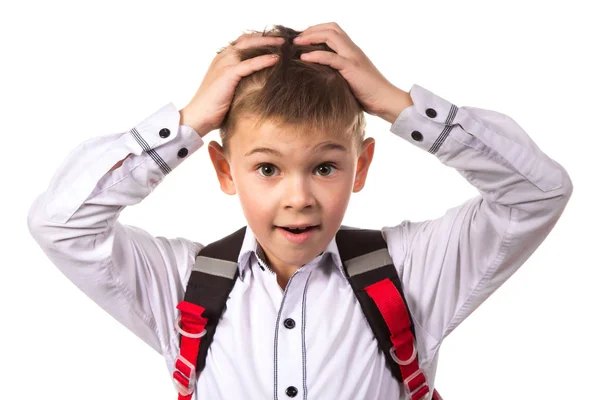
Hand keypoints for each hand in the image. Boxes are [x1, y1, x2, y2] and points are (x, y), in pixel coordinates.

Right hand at [179, 33, 284, 136]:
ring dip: (268, 43)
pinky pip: (249, 63)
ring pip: (249, 46)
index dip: (260, 39)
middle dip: (267, 37)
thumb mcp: (229, 88)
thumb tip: (260, 81)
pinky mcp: (228, 74)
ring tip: (285, 44)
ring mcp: (224, 64)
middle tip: (285, 38)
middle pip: (248, 39)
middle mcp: (223, 57)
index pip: (244, 42)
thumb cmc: (214, 106)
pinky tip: (277, 59)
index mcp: (222, 58)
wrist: (198, 116)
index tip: (277, 40)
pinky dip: (264, 60)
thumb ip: (241, 79)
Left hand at [293, 22, 411, 121]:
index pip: (334, 30)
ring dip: (311, 37)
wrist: (385, 99)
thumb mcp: (350, 78)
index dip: (317, 30)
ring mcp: (352, 57)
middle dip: (311, 30)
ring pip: (331, 36)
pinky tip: (304, 58)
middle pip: (331, 28)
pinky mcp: (351, 68)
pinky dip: (315, 55)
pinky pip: (331, 57)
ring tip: (296, 44)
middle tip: (296, 39)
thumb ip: (338, 71)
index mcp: (352, 50)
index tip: (302, 38)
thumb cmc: (368, 93)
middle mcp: (352, 50)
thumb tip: (320, 74)